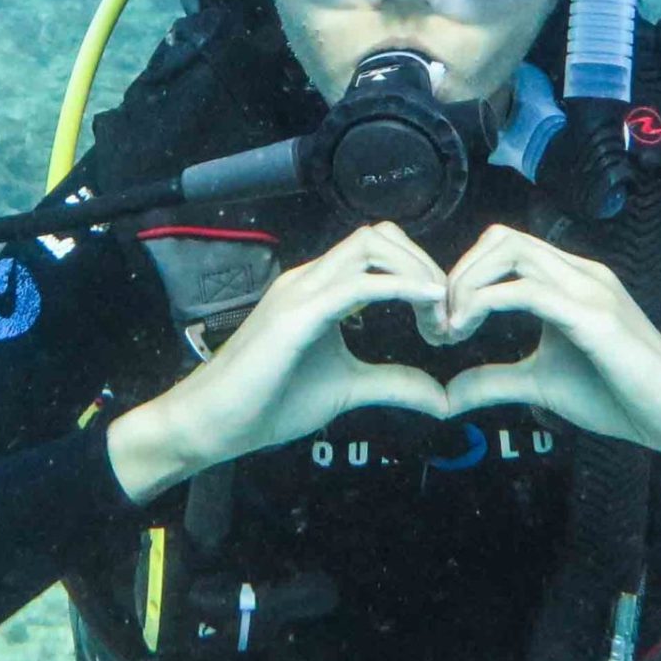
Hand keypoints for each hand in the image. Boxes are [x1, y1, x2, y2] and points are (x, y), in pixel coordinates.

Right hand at [109, 223, 449, 501]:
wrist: (212, 424)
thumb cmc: (268, 404)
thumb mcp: (347, 389)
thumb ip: (394, 384)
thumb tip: (443, 397)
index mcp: (319, 288)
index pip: (378, 250)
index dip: (419, 272)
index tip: (442, 320)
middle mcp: (309, 278)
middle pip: (380, 236)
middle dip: (424, 265)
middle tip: (447, 314)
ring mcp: (300, 291)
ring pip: (370, 246)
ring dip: (416, 273)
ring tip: (439, 316)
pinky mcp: (295, 315)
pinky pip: (357, 284)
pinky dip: (400, 288)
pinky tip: (427, 306)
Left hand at [440, 226, 660, 503]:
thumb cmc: (621, 398)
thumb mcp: (542, 385)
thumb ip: (495, 381)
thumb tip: (448, 393)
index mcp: (569, 280)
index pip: (504, 247)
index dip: (463, 276)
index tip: (443, 324)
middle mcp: (581, 272)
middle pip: (501, 239)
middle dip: (457, 275)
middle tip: (439, 325)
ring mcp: (590, 290)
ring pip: (512, 252)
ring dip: (467, 286)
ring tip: (451, 329)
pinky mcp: (595, 318)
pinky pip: (530, 290)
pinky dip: (486, 303)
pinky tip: (468, 331)